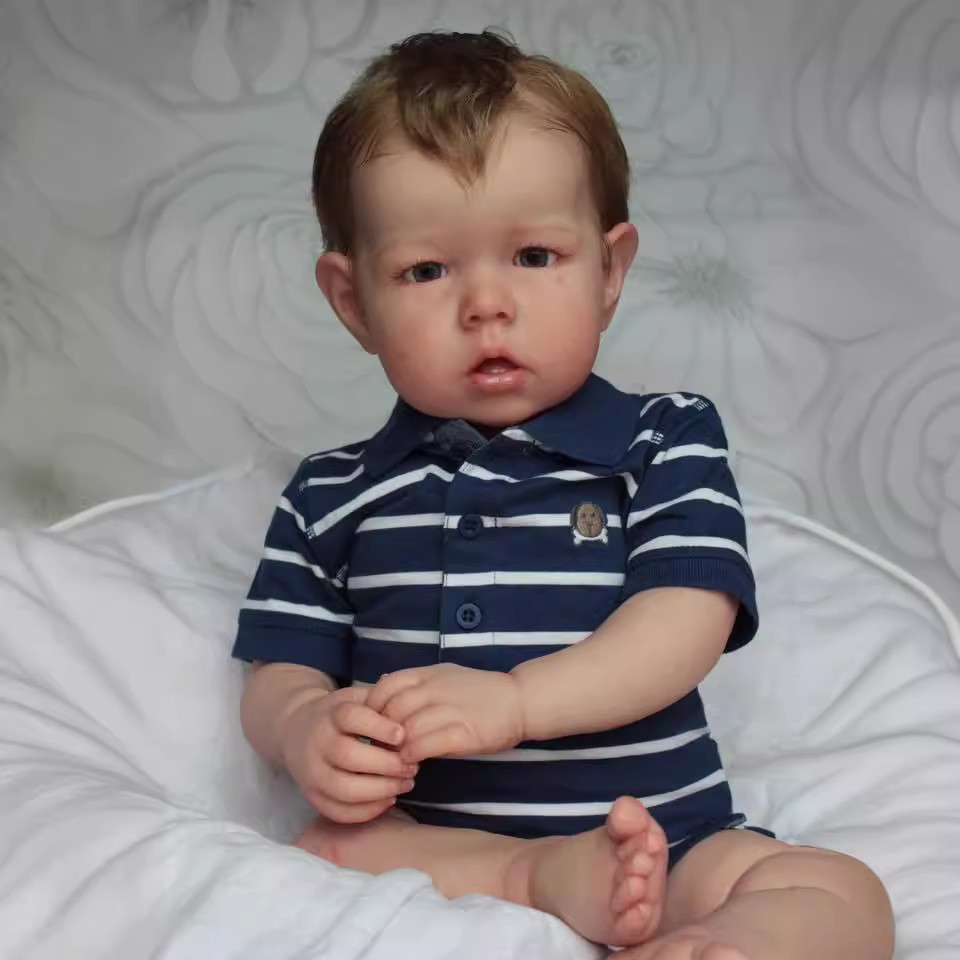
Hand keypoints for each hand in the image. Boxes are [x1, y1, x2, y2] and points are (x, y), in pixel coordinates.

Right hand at [279, 686, 418, 823]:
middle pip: (348, 756)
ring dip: (380, 790)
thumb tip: (412, 717)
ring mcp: (311, 772)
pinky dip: (367, 810)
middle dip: (386, 765)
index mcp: (331, 714)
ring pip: (343, 788)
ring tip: (405, 784)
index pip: (351, 717)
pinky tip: (388, 799)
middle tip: (411, 767)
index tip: (402, 735)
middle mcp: (317, 743)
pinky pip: (338, 812)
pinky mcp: (312, 797)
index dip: (379, 727)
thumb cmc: (340, 715)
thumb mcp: (358, 699)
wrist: (298, 730)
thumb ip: (382, 704)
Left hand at [367, 664, 525, 762]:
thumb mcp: (445, 675)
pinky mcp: (464, 733)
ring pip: (408, 728)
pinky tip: (413, 762)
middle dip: (381, 732)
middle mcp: (437, 688)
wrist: (520, 700)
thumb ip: (416, 680)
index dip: (373, 705)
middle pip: (393, 709)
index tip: (371, 723)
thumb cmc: (480, 692)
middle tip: (378, 747)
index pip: (388, 684)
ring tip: (394, 758)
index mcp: (430, 674)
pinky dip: (414, 755)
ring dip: (396, 747)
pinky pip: (427, 745)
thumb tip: (382, 682)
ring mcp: (451, 710)